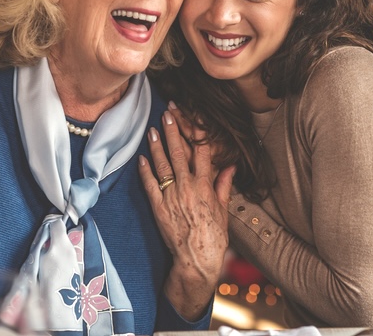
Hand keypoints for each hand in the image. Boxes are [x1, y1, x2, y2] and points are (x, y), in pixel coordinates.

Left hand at [138, 109, 234, 320]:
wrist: (196, 259)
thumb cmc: (213, 236)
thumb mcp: (223, 209)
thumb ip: (224, 185)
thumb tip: (231, 166)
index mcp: (205, 186)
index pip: (202, 152)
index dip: (196, 133)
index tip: (192, 118)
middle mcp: (187, 187)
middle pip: (179, 153)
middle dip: (173, 131)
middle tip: (168, 113)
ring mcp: (171, 196)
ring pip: (162, 165)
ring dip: (156, 145)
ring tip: (152, 129)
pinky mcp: (158, 207)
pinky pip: (149, 185)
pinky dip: (144, 170)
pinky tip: (141, 157)